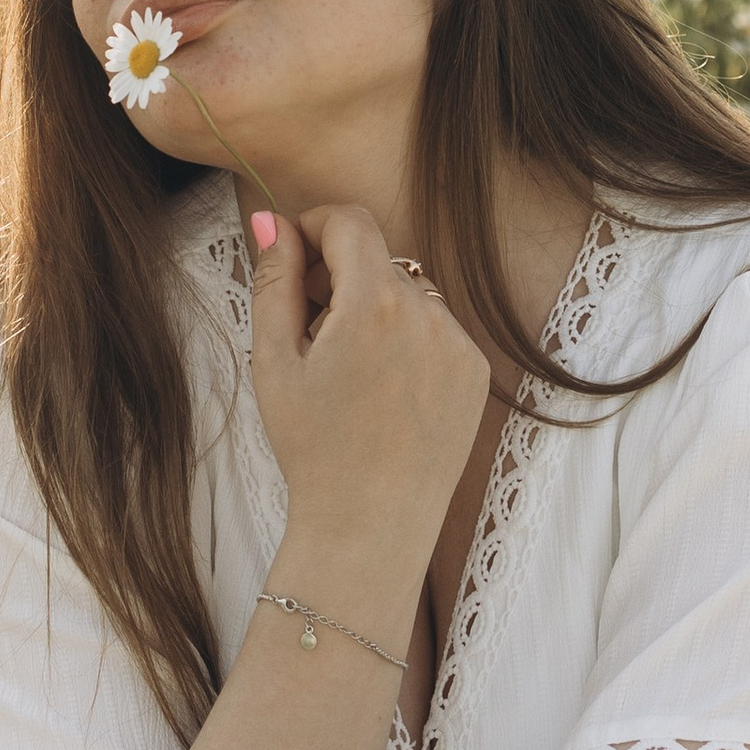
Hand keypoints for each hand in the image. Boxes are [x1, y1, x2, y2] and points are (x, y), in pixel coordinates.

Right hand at [248, 203, 490, 572]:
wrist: (369, 528)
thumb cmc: (313, 450)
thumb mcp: (274, 361)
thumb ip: (274, 280)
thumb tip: (274, 221)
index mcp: (374, 303)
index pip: (349, 221)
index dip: (313, 227)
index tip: (293, 257)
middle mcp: (428, 313)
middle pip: (377, 258)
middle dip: (339, 275)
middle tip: (307, 328)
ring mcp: (459, 344)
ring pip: (407, 294)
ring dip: (374, 309)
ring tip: (346, 370)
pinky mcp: (475, 373)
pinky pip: (436, 330)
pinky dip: (406, 342)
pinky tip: (381, 392)